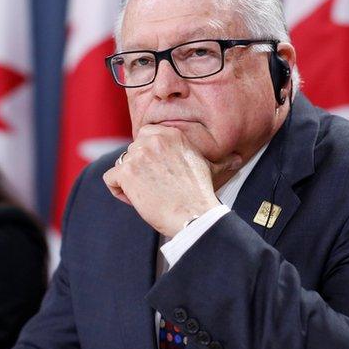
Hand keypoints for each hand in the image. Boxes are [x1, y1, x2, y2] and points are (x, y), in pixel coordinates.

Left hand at [102, 125, 241, 236]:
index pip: (144, 137)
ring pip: (121, 166)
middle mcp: (153, 140)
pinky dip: (120, 193)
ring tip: (150, 195)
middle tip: (158, 188)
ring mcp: (138, 155)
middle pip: (131, 153)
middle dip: (139, 172)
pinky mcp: (126, 172)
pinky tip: (138, 201)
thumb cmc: (200, 195)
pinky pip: (110, 180)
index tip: (162, 174)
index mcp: (170, 134)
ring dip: (130, 183)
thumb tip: (238, 159)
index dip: (148, 158)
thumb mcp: (211, 169)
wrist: (193, 215)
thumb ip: (219, 160)